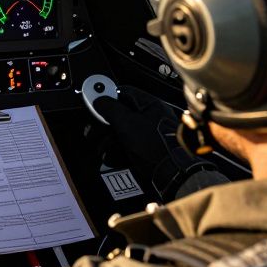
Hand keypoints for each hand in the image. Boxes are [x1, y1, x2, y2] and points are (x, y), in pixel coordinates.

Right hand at [93, 86, 224, 199]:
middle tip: (95, 128)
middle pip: (122, 113)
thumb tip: (99, 99)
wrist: (172, 173)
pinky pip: (129, 145)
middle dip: (105, 122)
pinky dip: (118, 149)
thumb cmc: (157, 147)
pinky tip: (111, 156)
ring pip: (124, 131)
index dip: (108, 96)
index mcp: (151, 105)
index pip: (124, 92)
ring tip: (102, 146)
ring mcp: (152, 134)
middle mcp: (153, 117)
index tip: (95, 101)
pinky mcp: (150, 149)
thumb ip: (111, 108)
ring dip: (109, 138)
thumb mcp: (127, 123)